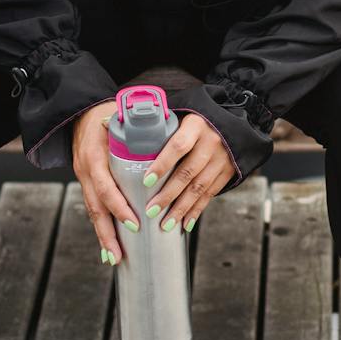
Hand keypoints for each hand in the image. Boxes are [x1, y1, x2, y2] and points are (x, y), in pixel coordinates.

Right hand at [72, 100, 137, 264]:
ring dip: (103, 237)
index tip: (135, 224)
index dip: (119, 207)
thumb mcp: (121, 118)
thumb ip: (141, 129)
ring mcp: (83, 178)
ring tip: (114, 258)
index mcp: (95, 155)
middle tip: (119, 256)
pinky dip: (101, 226)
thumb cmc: (107, 113)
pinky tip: (109, 244)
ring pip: (93, 212)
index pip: (106, 187)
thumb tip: (171, 136)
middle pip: (96, 208)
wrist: (79, 112)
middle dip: (108, 234)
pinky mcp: (86, 182)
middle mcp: (86, 170)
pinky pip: (94, 207)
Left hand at [140, 113, 231, 235]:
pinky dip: (197, 210)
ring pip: (199, 188)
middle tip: (150, 211)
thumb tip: (109, 125)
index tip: (146, 181)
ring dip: (181, 208)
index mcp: (196, 125)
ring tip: (165, 223)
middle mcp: (211, 142)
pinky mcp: (228, 171)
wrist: (231, 123)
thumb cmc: (194, 120)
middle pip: (187, 173)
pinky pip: (211, 194)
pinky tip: (185, 223)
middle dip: (168, 195)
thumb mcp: (180, 115)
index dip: (162, 164)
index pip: (178, 146)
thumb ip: (155, 125)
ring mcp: (222, 158)